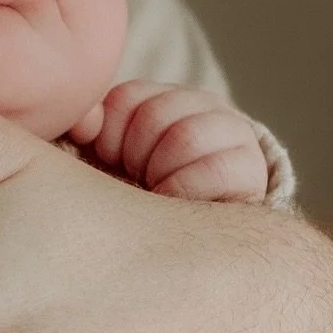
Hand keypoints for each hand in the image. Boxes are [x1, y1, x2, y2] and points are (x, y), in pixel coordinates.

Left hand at [71, 80, 269, 203]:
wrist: (197, 235)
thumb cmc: (139, 193)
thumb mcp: (110, 158)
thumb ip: (91, 131)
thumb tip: (81, 121)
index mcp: (160, 96)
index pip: (126, 98)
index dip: (110, 135)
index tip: (112, 160)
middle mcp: (201, 103)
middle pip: (154, 115)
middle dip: (137, 157)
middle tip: (139, 179)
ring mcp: (231, 131)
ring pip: (184, 137)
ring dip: (163, 173)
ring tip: (159, 190)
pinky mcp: (250, 167)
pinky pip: (214, 169)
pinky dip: (186, 189)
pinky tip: (178, 201)